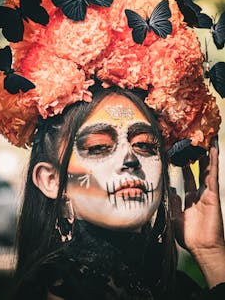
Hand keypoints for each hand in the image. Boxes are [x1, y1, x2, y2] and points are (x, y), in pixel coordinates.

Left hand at [171, 139, 224, 287]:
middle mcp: (200, 193)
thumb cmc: (189, 236)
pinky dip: (214, 161)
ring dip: (207, 153)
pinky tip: (213, 148)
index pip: (188, 178)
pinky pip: (212, 174)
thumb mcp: (175, 217)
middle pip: (199, 170)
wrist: (201, 248)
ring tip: (207, 138)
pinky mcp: (213, 194)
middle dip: (196, 157)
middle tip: (193, 142)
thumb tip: (174, 191)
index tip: (179, 154)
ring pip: (207, 168)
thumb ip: (174, 203)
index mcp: (191, 199)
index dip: (184, 166)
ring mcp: (207, 193)